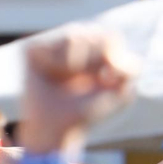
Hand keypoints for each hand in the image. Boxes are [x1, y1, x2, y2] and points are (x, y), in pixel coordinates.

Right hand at [18, 27, 138, 152]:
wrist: (56, 129)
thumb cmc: (85, 111)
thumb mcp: (119, 93)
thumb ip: (131, 69)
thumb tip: (116, 54)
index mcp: (92, 48)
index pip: (110, 37)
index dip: (111, 57)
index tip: (105, 79)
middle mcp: (71, 43)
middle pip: (94, 34)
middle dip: (93, 62)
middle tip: (82, 82)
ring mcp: (50, 45)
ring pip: (73, 36)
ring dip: (75, 63)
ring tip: (65, 79)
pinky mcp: (32, 50)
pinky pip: (50, 45)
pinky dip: (56, 63)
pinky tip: (50, 75)